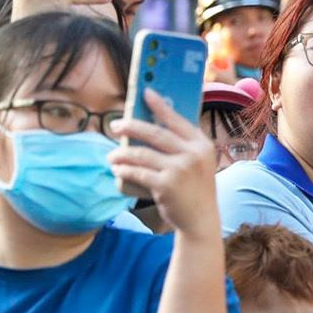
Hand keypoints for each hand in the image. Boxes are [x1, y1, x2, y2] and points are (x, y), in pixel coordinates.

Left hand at [108, 98, 220, 238]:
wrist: (201, 220)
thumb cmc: (195, 189)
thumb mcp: (198, 163)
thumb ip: (182, 145)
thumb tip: (151, 125)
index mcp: (201, 144)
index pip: (177, 120)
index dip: (160, 106)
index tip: (145, 93)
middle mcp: (192, 154)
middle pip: (155, 133)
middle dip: (131, 126)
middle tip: (115, 125)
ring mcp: (179, 170)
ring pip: (141, 154)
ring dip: (121, 153)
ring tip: (111, 156)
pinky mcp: (165, 186)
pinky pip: (137, 173)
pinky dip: (124, 171)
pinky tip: (117, 171)